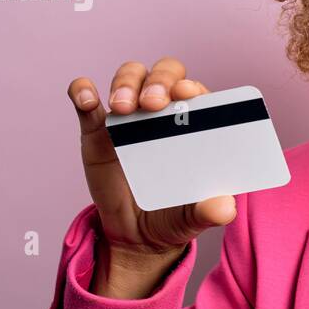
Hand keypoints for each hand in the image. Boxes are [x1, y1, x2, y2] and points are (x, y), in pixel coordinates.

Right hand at [68, 57, 235, 296]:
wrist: (136, 236)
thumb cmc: (174, 215)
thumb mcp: (194, 217)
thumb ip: (210, 211)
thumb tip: (226, 208)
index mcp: (194, 125)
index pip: (197, 92)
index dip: (192, 87)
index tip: (185, 94)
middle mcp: (164, 112)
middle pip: (165, 73)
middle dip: (159, 79)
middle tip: (151, 104)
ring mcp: (130, 116)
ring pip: (131, 76)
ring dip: (126, 82)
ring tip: (121, 108)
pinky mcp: (97, 129)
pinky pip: (86, 99)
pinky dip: (83, 91)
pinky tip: (86, 100)